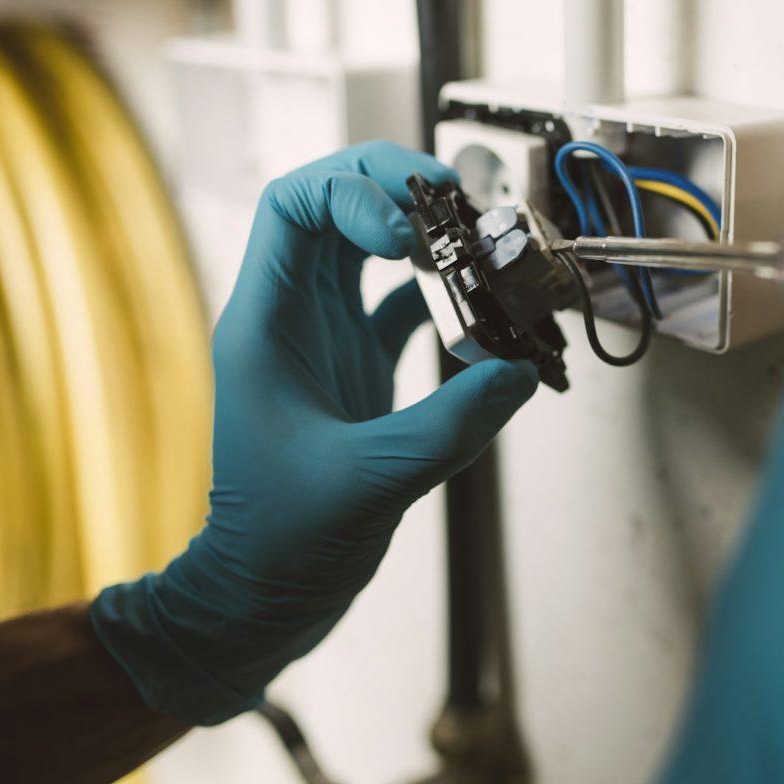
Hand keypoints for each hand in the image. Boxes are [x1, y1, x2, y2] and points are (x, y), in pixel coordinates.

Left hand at [92, 142, 538, 724]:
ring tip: (481, 241)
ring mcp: (324, 337)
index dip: (354, 193)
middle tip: (461, 203)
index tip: (409, 231)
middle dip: (398, 188)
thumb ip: (448, 426)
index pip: (294, 206)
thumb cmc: (283, 545)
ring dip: (425, 233)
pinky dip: (443, 292)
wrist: (264, 595)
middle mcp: (292, 316)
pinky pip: (399, 300)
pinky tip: (483, 308)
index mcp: (265, 323)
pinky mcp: (356, 365)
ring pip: (369, 245)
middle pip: (335, 204)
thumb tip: (519, 370)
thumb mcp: (370, 483)